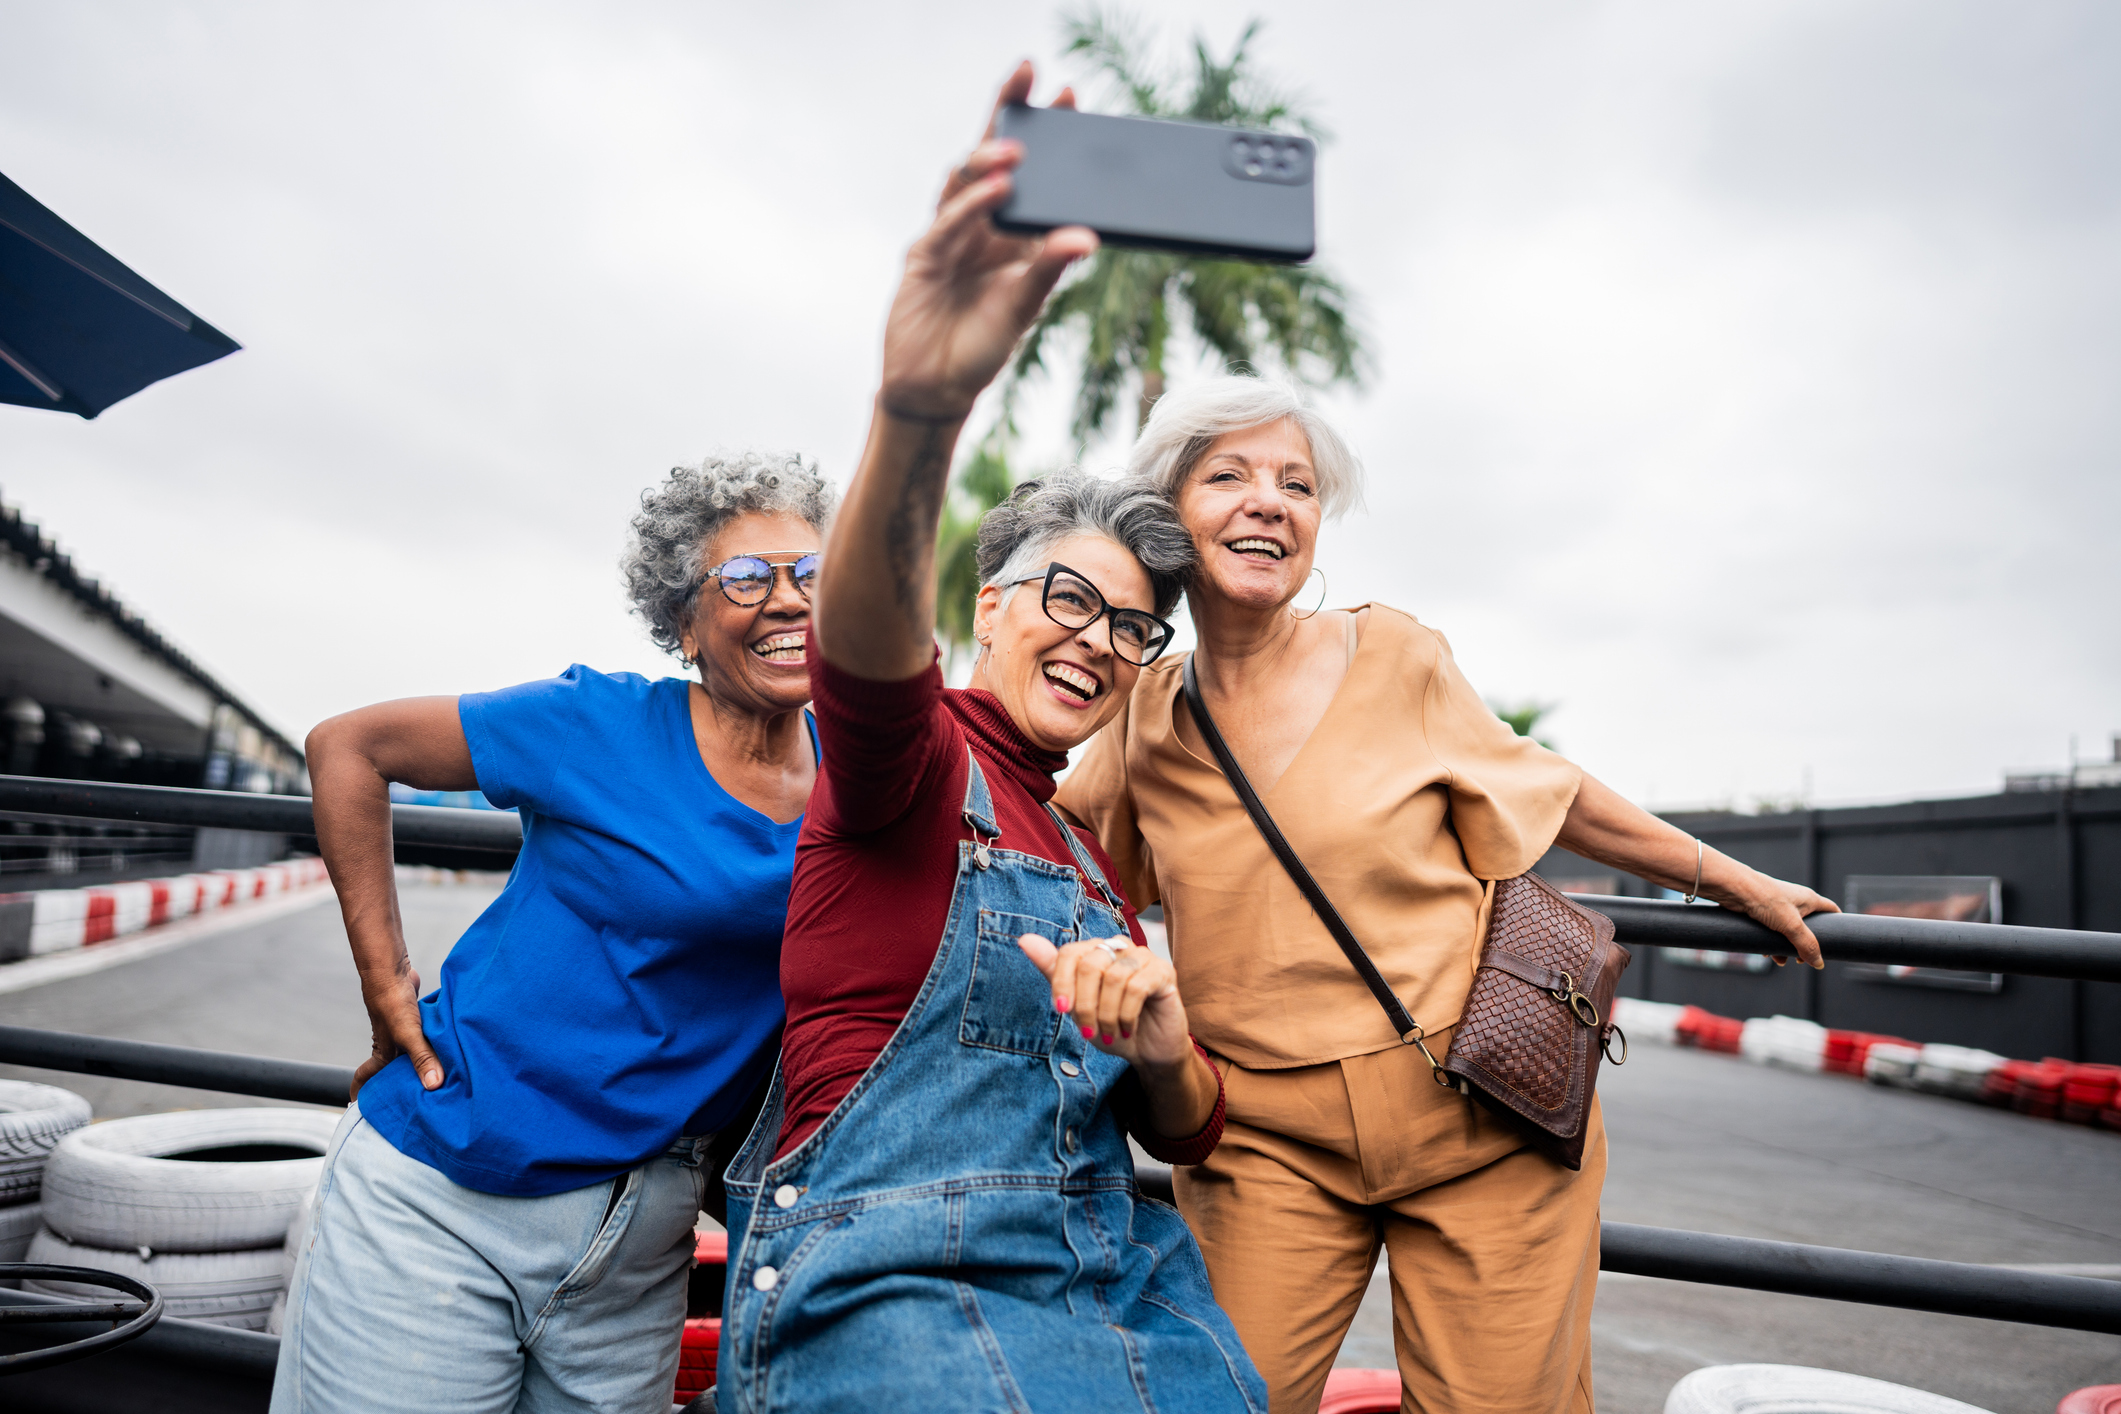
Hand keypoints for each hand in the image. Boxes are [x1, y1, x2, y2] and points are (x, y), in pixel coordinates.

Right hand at [352, 964, 442, 1097]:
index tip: (356, 1106)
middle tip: (409, 1098)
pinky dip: (432, 1042)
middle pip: (391, 1068)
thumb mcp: (409, 1034)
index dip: (362, 1091)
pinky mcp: (415, 1016)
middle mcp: (392, 1043)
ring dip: (418, 1061)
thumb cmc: (393, 1003)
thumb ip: (422, 1059)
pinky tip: (447, 1046)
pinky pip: (423, 1035)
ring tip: (434, 1075)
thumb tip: (433, 1085)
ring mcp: (403, 1029)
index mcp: (384, 1052)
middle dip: (397, 1082)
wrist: (391, 971)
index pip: (367, 1076)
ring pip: (409, 1051)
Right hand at [877, 62, 1097, 420]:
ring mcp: (949, 236)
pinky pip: (947, 222)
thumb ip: (1050, 269)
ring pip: (965, 181)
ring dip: (990, 162)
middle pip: (992, 157)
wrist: (936, 388)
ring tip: (1018, 152)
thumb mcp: (1025, 307)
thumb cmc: (983, 347)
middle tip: (1027, 74)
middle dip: (1007, 113)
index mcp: (1013, 234)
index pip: (1031, 171)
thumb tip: (1086, 238)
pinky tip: (997, 192)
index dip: (1044, 130)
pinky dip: (972, 206)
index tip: (1068, 93)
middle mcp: (981, 226)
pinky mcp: (924, 256)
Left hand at [1017, 935, 1192, 1072]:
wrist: (1148, 1052)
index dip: (1062, 982)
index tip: (1062, 1010)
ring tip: (1109, 1032)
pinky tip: (1127, 1028)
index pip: (1069, 953)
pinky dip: (1126, 1014)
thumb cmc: (1111, 1027)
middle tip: (1089, 1032)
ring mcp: (1143, 957)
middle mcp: (1119, 947)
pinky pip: (1137, 987)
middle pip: (1090, 965)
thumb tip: (1025, 939)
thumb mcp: (1077, 1006)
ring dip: (1106, 1014)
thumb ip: (1054, 973)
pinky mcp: (1164, 971)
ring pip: (1113, 977)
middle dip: (1085, 1005)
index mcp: (1095, 951)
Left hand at [1718, 873, 1838, 969]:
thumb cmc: (1766, 899)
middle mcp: (1795, 901)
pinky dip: (1771, 942)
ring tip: (1780, 960)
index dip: (1837, 924)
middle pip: (1807, 926)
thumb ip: (1807, 945)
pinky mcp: (1761, 911)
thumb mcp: (1791, 926)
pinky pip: (1771, 930)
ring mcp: (1778, 906)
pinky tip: (1765, 954)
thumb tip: (1819, 963)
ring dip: (1785, 947)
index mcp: (1809, 899)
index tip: (1838, 940)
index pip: (1830, 910)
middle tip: (1801, 959)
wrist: (1734, 888)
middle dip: (1805, 944)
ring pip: (1787, 930)